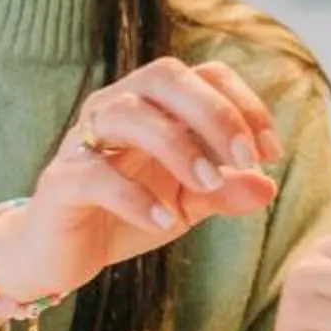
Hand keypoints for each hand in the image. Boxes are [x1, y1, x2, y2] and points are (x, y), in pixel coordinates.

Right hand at [0, 57, 284, 309]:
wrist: (61, 255)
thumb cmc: (127, 214)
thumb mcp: (189, 204)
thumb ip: (226, 192)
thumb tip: (267, 185)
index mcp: (154, 106)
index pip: (203, 75)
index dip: (243, 105)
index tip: (270, 152)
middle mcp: (116, 109)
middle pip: (165, 77)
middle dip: (214, 113)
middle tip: (244, 159)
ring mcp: (83, 141)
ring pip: (127, 113)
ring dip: (178, 146)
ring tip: (207, 184)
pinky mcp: (60, 182)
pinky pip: (94, 175)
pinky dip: (134, 195)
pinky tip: (162, 220)